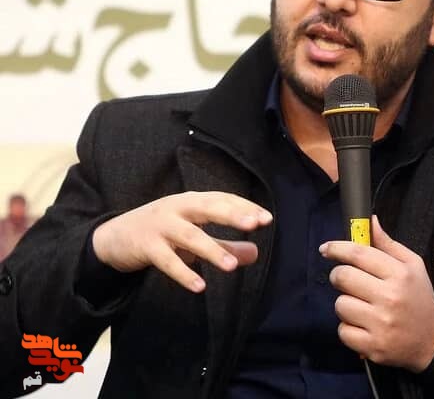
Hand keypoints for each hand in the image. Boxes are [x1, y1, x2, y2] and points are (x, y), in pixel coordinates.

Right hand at [92, 191, 272, 292]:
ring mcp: (160, 225)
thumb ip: (224, 244)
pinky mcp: (145, 245)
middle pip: (207, 207)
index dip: (244, 207)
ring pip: (189, 235)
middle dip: (231, 214)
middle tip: (255, 224)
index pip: (222, 199)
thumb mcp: (194, 235)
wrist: (113, 236)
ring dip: (211, 249)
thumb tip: (255, 253)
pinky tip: (199, 286)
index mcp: (192, 201)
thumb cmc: (162, 232)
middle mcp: (177, 208)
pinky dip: (183, 273)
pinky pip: (166, 261)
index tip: (267, 219)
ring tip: (231, 267)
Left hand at [319, 215, 433, 371]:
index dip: (337, 248)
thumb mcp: (412, 265)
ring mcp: (381, 324)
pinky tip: (363, 324)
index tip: (326, 248)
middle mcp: (389, 297)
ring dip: (345, 303)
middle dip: (339, 275)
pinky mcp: (373, 346)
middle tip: (347, 279)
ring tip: (361, 305)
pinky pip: (342, 330)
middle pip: (343, 277)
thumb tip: (370, 221)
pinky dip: (348, 327)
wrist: (433, 342)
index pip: (358, 254)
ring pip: (340, 304)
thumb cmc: (419, 298)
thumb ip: (388, 243)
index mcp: (399, 274)